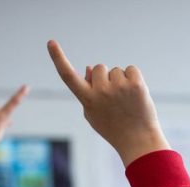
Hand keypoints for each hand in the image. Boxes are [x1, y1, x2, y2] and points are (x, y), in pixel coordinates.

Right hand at [47, 40, 169, 165]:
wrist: (138, 141)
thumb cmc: (114, 128)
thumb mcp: (94, 113)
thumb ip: (88, 91)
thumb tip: (90, 67)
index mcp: (87, 100)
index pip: (68, 76)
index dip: (58, 58)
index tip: (50, 42)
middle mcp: (101, 92)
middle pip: (99, 68)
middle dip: (106, 78)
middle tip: (115, 99)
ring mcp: (119, 87)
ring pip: (116, 70)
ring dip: (121, 80)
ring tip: (126, 101)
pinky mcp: (136, 84)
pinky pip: (131, 69)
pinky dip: (134, 78)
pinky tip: (135, 95)